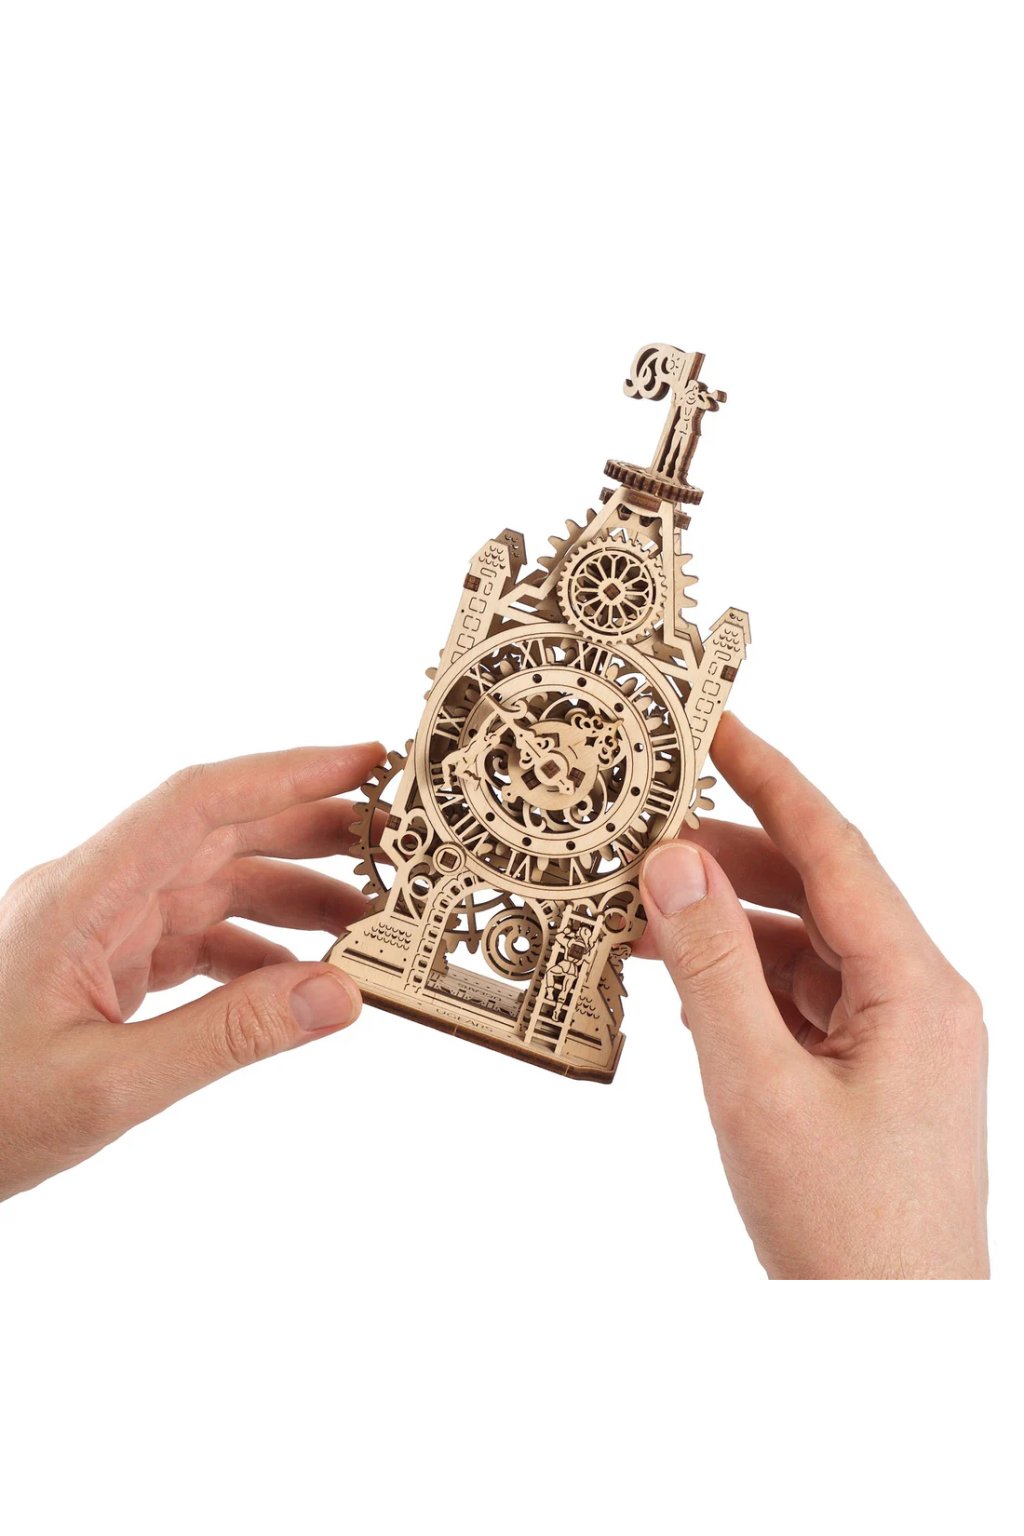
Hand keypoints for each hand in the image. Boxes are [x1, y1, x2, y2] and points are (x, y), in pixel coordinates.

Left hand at [0, 743, 382, 1200]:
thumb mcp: (108, 1085)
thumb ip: (229, 1038)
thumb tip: (339, 996)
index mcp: (80, 895)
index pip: (195, 802)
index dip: (286, 772)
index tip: (363, 763)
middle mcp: (91, 895)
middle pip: (215, 834)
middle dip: (309, 830)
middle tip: (394, 844)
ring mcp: (95, 930)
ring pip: (211, 886)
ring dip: (289, 896)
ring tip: (365, 919)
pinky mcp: (99, 969)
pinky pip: (191, 939)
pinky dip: (252, 953)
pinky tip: (296, 982)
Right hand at [638, 715, 987, 1279]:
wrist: (893, 1345)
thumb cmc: (845, 1236)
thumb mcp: (758, 1087)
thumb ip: (711, 966)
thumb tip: (673, 865)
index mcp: (915, 986)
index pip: (834, 845)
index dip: (769, 775)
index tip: (715, 725)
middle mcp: (918, 998)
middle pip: (817, 891)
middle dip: (727, 857)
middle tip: (642, 831)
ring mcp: (899, 1038)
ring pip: (804, 945)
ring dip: (726, 927)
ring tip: (640, 914)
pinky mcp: (873, 1075)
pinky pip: (802, 998)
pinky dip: (742, 982)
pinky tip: (683, 983)